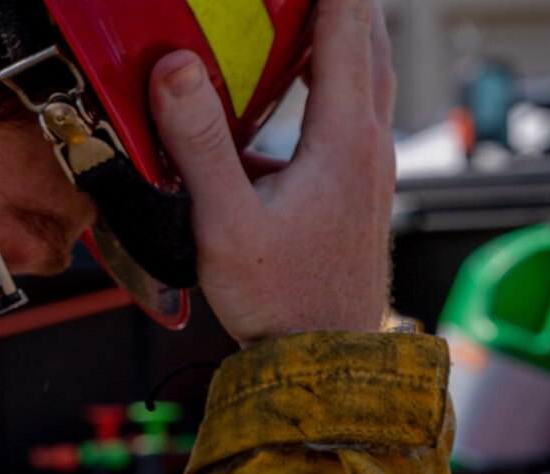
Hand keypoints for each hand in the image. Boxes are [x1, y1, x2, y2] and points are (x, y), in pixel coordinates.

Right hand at [150, 0, 397, 343]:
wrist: (325, 363)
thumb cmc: (281, 302)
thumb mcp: (225, 223)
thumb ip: (199, 145)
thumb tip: (176, 70)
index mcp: (344, 140)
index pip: (343, 30)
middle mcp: (370, 146)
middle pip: (369, 43)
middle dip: (343, 5)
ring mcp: (372, 171)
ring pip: (367, 79)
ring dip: (343, 39)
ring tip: (310, 18)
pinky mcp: (361, 194)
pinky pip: (354, 116)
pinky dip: (334, 84)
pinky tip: (294, 102)